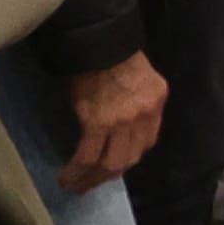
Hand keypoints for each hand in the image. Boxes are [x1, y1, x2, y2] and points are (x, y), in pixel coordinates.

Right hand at [61, 49, 166, 188]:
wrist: (97, 38)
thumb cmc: (111, 52)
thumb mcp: (136, 76)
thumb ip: (134, 100)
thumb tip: (117, 121)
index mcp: (156, 100)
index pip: (147, 140)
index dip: (130, 155)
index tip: (115, 163)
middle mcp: (145, 114)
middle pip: (131, 157)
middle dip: (110, 174)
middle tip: (93, 183)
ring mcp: (123, 121)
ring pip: (111, 163)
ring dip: (92, 179)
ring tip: (77, 186)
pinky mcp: (99, 123)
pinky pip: (88, 155)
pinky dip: (77, 170)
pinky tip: (67, 178)